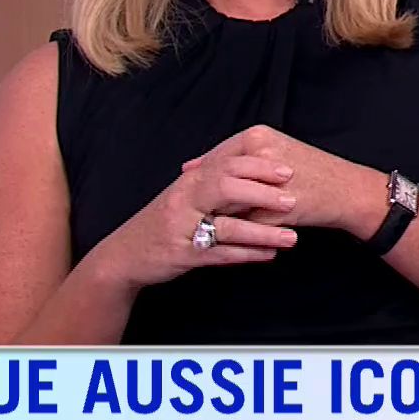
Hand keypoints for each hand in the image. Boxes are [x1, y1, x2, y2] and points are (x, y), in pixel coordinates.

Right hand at [93, 152, 299, 290]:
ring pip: (227, 226)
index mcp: (189, 180)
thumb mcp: (187, 196)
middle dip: (263, 193)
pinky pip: (220, 254)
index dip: (259, 166)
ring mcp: (182, 228)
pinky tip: (269, 256)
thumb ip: (215, 182)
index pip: (227, 163)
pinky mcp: (182, 255)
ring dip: (263, 232)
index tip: (288, 170)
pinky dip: (247, 255)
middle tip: (293, 200)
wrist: (124, 255)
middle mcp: (184, 199)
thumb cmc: (165, 222)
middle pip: (226, 187)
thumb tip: (257, 171)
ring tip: (291, 237)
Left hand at [184, 125, 382, 233]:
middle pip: (218, 176)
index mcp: (259, 136)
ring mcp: (265, 179)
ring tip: (201, 220)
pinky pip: (243, 220)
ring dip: (213, 211)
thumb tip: (197, 165)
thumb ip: (242, 157)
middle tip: (185, 202)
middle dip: (201, 191)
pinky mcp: (273, 207)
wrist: (347, 190)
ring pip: (227, 199)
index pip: (218, 153)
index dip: (202, 168)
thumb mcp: (278, 152)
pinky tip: (226, 232)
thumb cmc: (316, 171)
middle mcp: (259, 153)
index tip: (187, 178)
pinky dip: (233, 227)